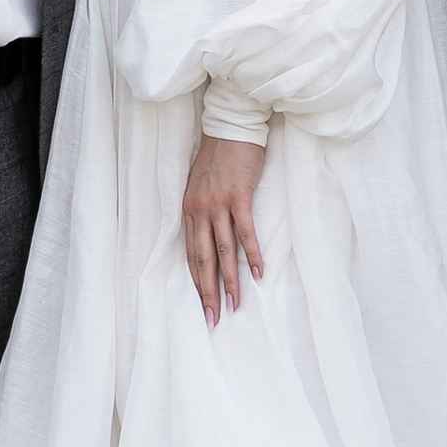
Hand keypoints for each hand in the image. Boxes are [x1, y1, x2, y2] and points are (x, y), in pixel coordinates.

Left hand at [181, 135, 265, 325]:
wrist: (231, 127)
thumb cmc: (219, 155)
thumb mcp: (201, 184)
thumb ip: (202, 209)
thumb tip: (207, 234)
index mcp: (189, 210)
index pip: (190, 255)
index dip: (196, 282)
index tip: (202, 305)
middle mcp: (200, 210)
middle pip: (203, 259)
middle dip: (208, 292)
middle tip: (213, 319)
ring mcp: (219, 204)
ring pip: (223, 251)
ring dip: (230, 281)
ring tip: (234, 306)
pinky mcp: (238, 197)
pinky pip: (245, 231)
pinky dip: (251, 254)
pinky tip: (257, 274)